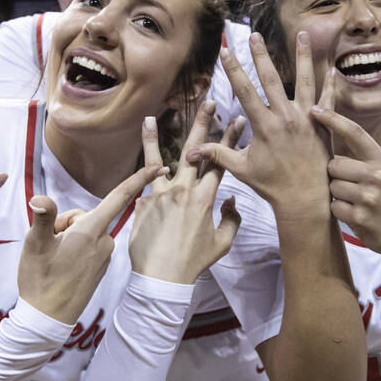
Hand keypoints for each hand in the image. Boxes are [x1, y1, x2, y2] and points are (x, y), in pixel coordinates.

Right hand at [18, 164, 165, 323]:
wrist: (49, 319)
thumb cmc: (40, 281)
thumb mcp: (35, 245)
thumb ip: (42, 218)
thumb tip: (40, 199)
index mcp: (91, 232)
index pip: (119, 198)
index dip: (140, 179)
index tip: (160, 166)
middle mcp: (103, 242)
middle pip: (88, 215)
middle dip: (66, 222)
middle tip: (49, 243)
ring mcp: (104, 256)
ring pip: (87, 231)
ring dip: (69, 237)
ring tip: (55, 258)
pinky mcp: (101, 267)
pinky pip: (89, 246)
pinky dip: (75, 249)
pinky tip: (63, 265)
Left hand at [130, 102, 242, 283]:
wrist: (162, 277)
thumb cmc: (194, 263)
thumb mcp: (222, 243)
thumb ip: (231, 219)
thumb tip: (230, 200)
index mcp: (205, 198)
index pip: (221, 162)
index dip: (231, 140)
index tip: (238, 121)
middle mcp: (183, 190)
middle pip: (195, 150)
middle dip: (203, 124)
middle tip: (208, 102)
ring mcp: (160, 194)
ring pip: (157, 160)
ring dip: (152, 137)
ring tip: (148, 118)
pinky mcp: (142, 203)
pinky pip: (144, 185)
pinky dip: (145, 176)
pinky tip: (143, 165)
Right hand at [185, 32, 332, 213]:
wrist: (306, 199)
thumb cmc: (273, 185)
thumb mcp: (242, 169)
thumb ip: (217, 155)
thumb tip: (189, 152)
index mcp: (264, 126)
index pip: (244, 91)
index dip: (233, 69)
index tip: (225, 50)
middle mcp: (285, 117)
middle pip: (271, 79)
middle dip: (260, 55)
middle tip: (254, 36)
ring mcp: (307, 119)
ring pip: (304, 81)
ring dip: (302, 56)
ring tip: (301, 34)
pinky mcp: (323, 124)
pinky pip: (328, 99)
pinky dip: (329, 82)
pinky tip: (331, 67)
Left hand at [310, 105, 380, 258]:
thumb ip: (364, 159)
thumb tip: (331, 143)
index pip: (355, 133)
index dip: (333, 119)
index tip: (315, 110)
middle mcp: (376, 176)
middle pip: (333, 164)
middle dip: (336, 174)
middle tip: (352, 186)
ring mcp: (368, 198)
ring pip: (332, 187)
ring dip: (338, 194)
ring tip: (357, 201)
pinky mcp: (360, 218)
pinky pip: (334, 207)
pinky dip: (340, 211)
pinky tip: (356, 214)